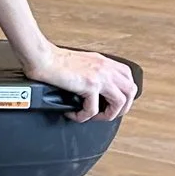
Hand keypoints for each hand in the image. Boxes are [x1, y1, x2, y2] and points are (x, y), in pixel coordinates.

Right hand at [22, 44, 137, 122]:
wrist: (43, 58)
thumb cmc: (54, 60)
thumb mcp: (81, 62)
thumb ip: (91, 71)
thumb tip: (90, 89)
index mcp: (104, 62)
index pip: (128, 77)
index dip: (124, 93)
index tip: (111, 102)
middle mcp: (106, 68)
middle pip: (131, 91)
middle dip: (122, 107)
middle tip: (107, 114)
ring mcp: (100, 76)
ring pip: (120, 102)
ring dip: (108, 114)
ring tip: (94, 117)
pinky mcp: (89, 85)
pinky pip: (93, 109)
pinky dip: (84, 117)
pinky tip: (74, 114)